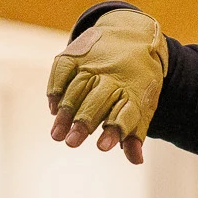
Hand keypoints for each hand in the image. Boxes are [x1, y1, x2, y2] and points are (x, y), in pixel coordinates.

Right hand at [46, 9, 167, 163]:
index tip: (102, 146)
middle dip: (84, 121)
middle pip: (98, 101)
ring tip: (57, 135)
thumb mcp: (143, 104)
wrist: (132, 36)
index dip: (115, 129)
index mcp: (135, 90)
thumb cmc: (136, 81)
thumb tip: (136, 161)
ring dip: (66, 111)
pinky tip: (54, 108)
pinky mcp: (77, 53)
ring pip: (77, 88)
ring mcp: (94, 62)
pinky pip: (63, 70)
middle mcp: (114, 75)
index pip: (126, 112)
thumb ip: (134, 133)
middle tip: (71, 143)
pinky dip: (56, 89)